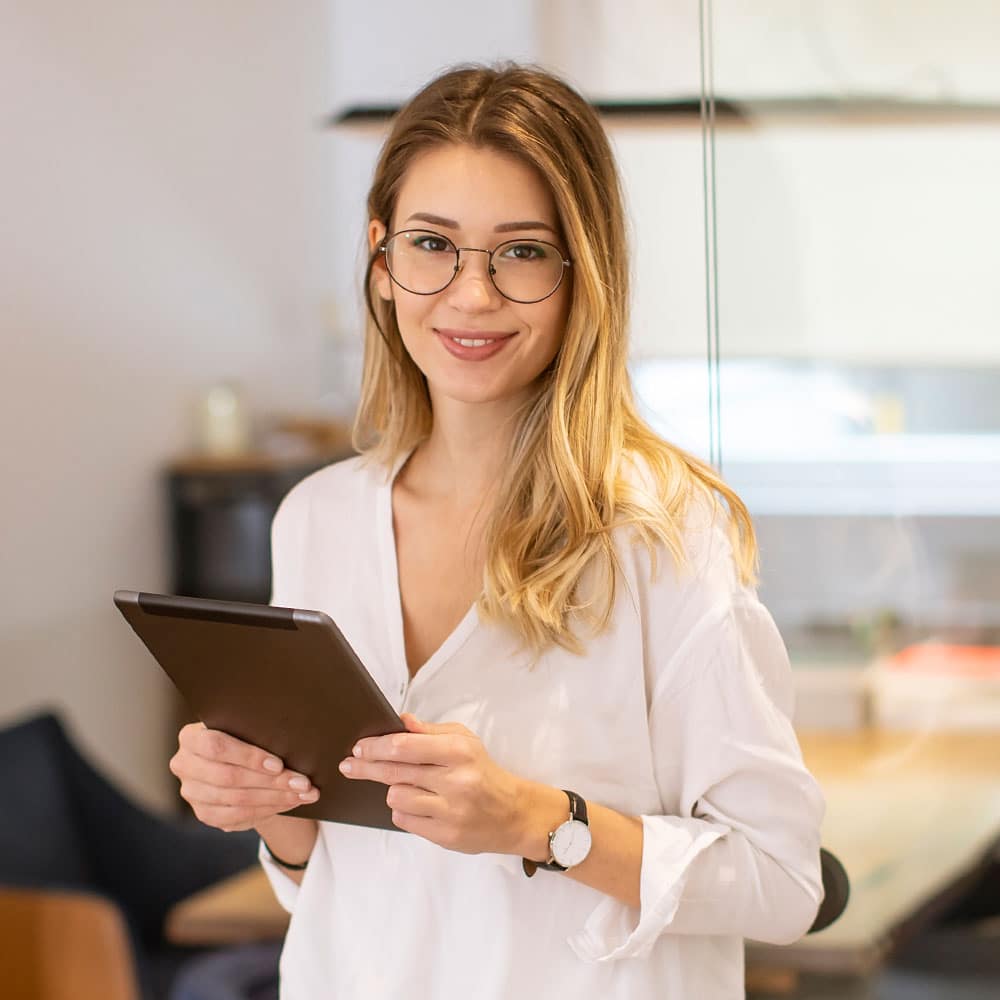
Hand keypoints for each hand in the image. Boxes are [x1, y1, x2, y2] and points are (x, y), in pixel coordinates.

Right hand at [170, 722, 319, 831]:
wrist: (239, 762)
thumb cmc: (247, 737)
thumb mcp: (247, 727)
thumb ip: (257, 730)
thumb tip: (291, 738)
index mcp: (191, 737)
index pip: (216, 746)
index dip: (248, 756)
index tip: (278, 764)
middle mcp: (184, 764)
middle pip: (229, 777)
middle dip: (271, 781)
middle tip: (302, 782)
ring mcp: (192, 792)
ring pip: (237, 799)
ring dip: (276, 797)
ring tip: (303, 793)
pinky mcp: (204, 813)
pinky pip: (238, 815)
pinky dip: (269, 809)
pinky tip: (290, 802)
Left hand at [340, 714, 528, 854]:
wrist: (514, 813)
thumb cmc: (483, 772)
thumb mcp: (465, 741)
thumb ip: (430, 731)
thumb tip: (401, 721)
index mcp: (458, 751)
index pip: (405, 746)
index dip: (376, 746)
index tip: (359, 746)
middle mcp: (455, 780)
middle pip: (394, 771)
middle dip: (367, 766)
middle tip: (350, 764)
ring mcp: (450, 810)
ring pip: (396, 797)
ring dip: (395, 790)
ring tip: (409, 786)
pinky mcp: (446, 835)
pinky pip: (404, 820)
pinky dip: (405, 811)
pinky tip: (420, 805)